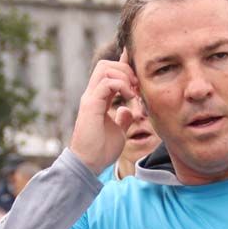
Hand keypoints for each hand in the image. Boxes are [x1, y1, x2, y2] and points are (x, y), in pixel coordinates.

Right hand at [68, 50, 139, 172]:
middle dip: (125, 69)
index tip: (139, 76)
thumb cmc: (101, 150)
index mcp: (97, 99)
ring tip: (133, 92)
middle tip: (137, 86)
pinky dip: (121, 85)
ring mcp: (90, 98)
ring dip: (124, 76)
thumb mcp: (118, 131)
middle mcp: (92, 95)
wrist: (89, 163)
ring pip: (105, 68)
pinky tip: (129, 97)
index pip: (108, 72)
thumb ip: (123, 119)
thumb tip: (129, 111)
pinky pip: (107, 83)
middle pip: (105, 64)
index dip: (124, 68)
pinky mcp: (91, 104)